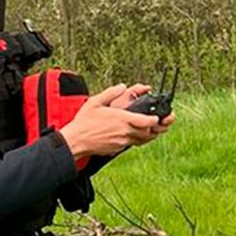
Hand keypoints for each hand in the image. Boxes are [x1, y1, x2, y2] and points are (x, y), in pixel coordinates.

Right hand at [57, 83, 172, 160]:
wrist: (75, 141)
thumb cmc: (84, 122)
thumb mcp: (96, 102)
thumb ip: (111, 92)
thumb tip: (122, 86)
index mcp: (122, 119)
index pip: (147, 121)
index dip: (155, 119)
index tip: (157, 116)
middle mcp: (125, 132)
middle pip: (148, 132)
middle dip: (155, 128)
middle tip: (159, 123)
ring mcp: (122, 142)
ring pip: (141, 140)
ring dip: (148, 135)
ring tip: (151, 130)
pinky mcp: (117, 148)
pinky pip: (132, 144)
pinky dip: (137, 140)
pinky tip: (135, 135)